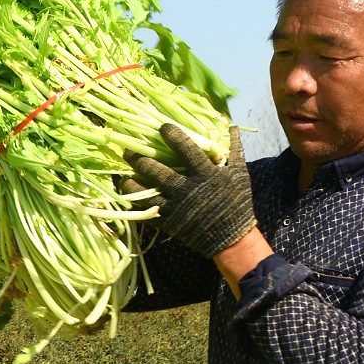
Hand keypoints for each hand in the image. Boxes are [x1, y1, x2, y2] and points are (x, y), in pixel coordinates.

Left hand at [125, 124, 255, 257]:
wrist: (231, 237)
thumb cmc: (236, 201)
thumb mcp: (240, 173)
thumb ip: (235, 149)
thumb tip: (232, 126)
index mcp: (205, 174)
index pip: (186, 149)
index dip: (173, 136)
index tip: (162, 127)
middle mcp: (187, 189)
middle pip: (157, 171)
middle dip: (140, 158)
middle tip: (128, 149)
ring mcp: (175, 206)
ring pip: (145, 192)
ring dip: (131, 181)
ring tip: (123, 171)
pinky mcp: (168, 221)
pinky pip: (145, 210)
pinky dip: (134, 201)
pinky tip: (128, 192)